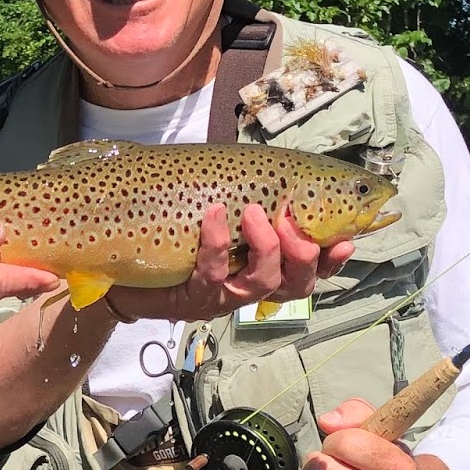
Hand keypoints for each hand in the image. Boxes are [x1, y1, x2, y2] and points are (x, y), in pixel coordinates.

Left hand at [105, 203, 353, 322]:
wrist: (122, 271)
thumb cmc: (175, 235)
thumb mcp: (219, 212)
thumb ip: (251, 198)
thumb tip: (282, 169)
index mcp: (263, 266)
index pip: (312, 269)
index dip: (333, 260)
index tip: (347, 239)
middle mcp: (248, 286)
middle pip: (297, 285)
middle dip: (305, 255)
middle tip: (293, 224)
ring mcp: (221, 296)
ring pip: (262, 285)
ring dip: (267, 247)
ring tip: (253, 213)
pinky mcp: (191, 299)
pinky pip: (212, 275)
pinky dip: (217, 243)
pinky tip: (214, 216)